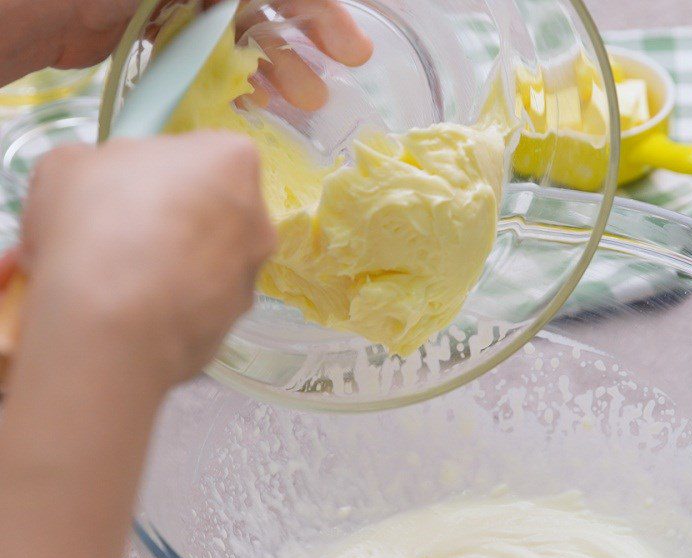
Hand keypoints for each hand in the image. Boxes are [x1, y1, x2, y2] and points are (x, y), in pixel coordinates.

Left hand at [1, 0, 371, 110]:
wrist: (37, 7)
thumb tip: (297, 6)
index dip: (324, 17)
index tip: (351, 55)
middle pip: (269, 12)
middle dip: (299, 53)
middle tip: (315, 98)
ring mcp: (180, 5)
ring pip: (244, 42)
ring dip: (271, 75)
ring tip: (289, 110)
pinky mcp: (160, 38)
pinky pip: (212, 63)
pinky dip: (233, 84)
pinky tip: (249, 108)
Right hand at [18, 132, 274, 388]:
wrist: (112, 324)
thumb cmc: (95, 223)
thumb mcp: (68, 165)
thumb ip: (100, 165)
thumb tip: (104, 184)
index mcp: (232, 160)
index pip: (201, 154)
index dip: (158, 172)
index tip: (126, 190)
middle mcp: (258, 219)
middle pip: (211, 211)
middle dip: (171, 221)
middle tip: (118, 236)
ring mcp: (250, 278)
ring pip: (208, 262)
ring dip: (173, 267)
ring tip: (118, 282)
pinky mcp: (236, 326)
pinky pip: (201, 306)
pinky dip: (174, 306)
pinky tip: (133, 313)